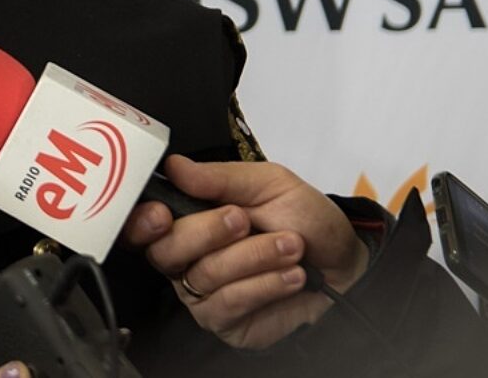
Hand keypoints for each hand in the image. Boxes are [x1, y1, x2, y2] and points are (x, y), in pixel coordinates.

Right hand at [122, 155, 369, 348]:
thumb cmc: (306, 220)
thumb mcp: (270, 183)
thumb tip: (174, 166)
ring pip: (203, 275)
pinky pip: (227, 304)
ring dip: (253, 257)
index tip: (163, 213)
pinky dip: (263, 285)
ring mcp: (203, 292)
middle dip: (208, 232)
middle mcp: (187, 256)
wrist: (346, 264)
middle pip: (166, 250)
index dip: (141, 222)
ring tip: (290, 246)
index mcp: (187, 217)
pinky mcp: (225, 321)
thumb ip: (220, 177)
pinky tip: (290, 275)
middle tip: (244, 219)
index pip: (141, 224)